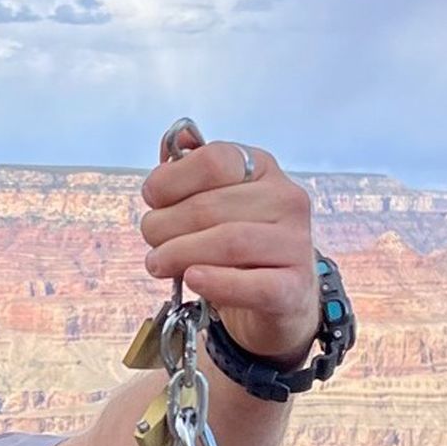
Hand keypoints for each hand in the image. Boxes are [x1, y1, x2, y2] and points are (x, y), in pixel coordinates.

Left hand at [139, 139, 317, 362]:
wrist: (278, 301)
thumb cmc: (238, 250)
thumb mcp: (216, 205)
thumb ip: (191, 175)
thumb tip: (173, 144)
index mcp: (263, 170)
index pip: (214, 160)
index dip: (171, 180)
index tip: (153, 199)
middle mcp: (286, 199)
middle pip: (210, 206)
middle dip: (165, 226)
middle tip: (152, 243)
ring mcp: (294, 243)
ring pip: (228, 241)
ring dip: (179, 254)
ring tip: (159, 264)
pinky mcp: (292, 287)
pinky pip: (251, 284)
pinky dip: (216, 282)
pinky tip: (193, 279)